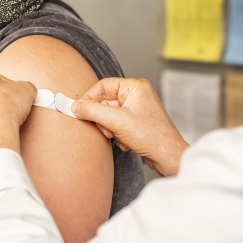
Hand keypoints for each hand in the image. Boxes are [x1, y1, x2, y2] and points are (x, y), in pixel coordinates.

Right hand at [71, 78, 188, 176]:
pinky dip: (117, 134)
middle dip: (102, 119)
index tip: (78, 110)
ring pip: (109, 115)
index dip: (89, 98)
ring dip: (109, 128)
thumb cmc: (151, 136)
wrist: (168, 157)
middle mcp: (137, 95)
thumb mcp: (116, 122)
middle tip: (105, 129)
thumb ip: (92, 111)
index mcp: (135, 87)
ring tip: (118, 137)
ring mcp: (137, 109)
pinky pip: (117, 124)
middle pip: (105, 102)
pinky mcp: (136, 122)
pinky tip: (125, 142)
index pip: (103, 86)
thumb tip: (75, 106)